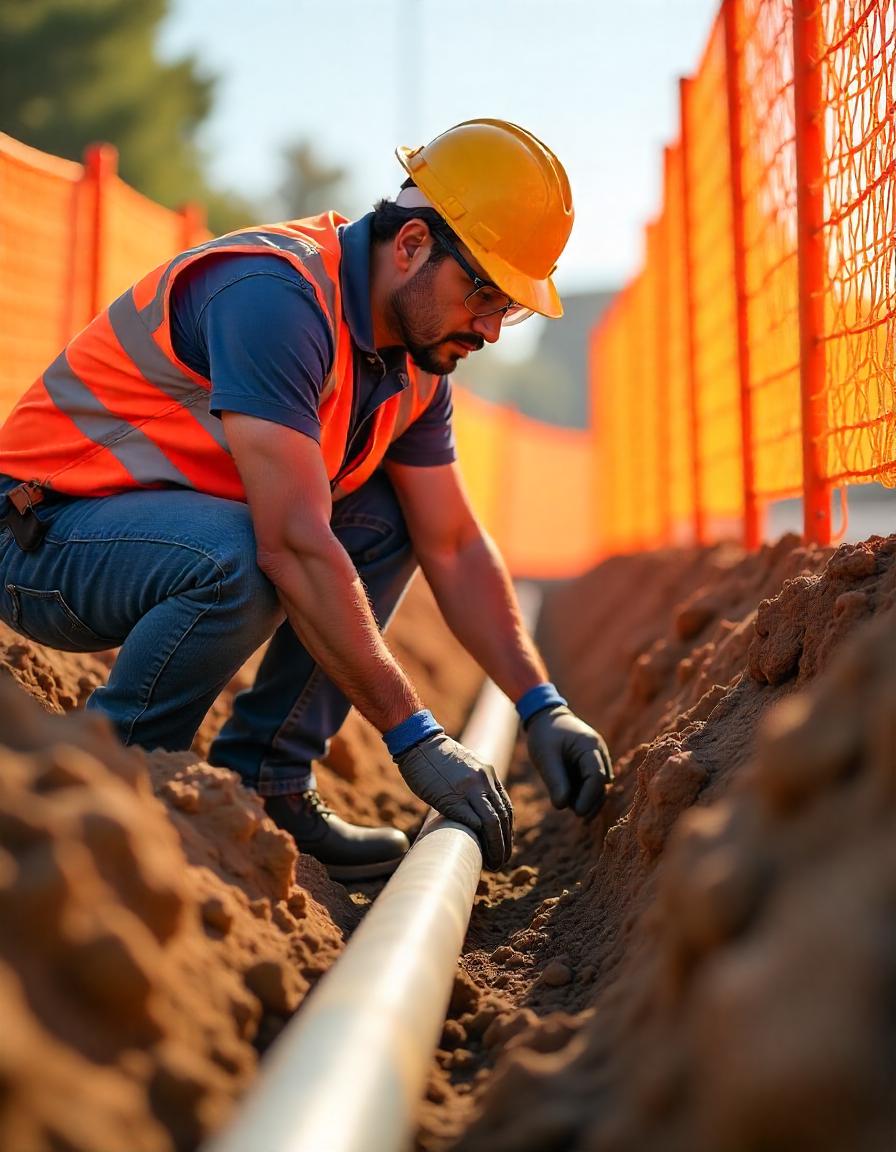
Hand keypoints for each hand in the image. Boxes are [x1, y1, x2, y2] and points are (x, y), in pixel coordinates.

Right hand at [393, 733, 512, 869]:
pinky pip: (472, 820)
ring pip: (492, 823)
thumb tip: (476, 809)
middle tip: (501, 861)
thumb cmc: (435, 758)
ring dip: (495, 846)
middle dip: (504, 844)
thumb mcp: (465, 766)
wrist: (419, 744)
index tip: (503, 846)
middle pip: (503, 818)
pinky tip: (478, 850)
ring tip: (493, 863)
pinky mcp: (452, 797)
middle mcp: (483, 781)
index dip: (507, 831)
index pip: (506, 808)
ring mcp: (469, 789)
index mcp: (488, 774)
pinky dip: (478, 837)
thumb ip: (474, 784)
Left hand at [525, 706, 612, 817]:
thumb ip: (555, 780)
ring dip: (587, 798)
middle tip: (576, 816)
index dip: (589, 797)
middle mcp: (599, 752)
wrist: (547, 717)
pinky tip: (572, 800)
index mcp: (590, 746)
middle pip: (602, 785)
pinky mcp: (592, 764)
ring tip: (570, 806)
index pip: (596, 777)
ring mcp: (598, 758)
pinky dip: (584, 792)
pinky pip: (592, 783)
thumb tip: (561, 806)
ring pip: (599, 786)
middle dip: (590, 802)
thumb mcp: (545, 756)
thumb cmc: (545, 734)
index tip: (578, 813)